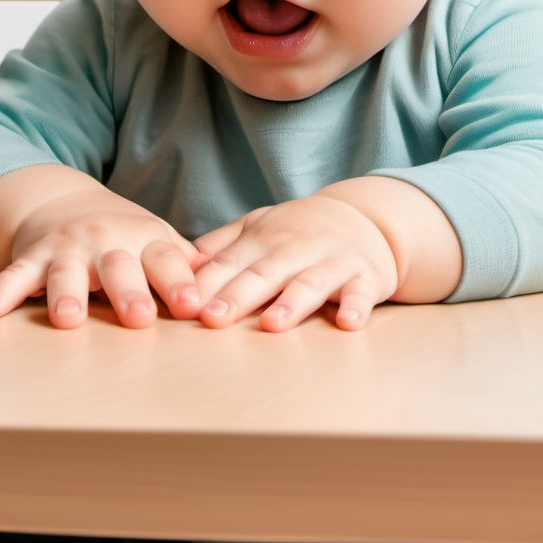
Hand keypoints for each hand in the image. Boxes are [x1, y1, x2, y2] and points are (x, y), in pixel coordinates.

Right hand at [0, 175, 207, 328]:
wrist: (65, 206)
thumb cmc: (125, 238)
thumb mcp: (158, 242)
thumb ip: (189, 266)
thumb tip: (237, 288)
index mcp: (145, 240)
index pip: (167, 260)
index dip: (181, 283)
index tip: (194, 307)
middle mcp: (107, 242)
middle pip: (119, 267)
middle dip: (129, 292)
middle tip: (139, 317)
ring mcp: (67, 248)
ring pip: (67, 273)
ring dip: (66, 296)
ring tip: (67, 320)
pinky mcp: (32, 256)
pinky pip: (15, 275)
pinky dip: (2, 292)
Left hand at [191, 194, 398, 331]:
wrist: (365, 216)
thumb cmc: (299, 230)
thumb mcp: (258, 225)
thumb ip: (219, 245)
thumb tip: (177, 265)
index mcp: (264, 238)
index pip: (229, 263)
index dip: (206, 285)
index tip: (183, 307)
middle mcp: (295, 248)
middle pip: (263, 274)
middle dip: (237, 296)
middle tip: (212, 319)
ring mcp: (332, 261)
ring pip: (309, 283)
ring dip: (291, 304)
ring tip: (271, 325)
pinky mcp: (365, 277)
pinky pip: (361, 293)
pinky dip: (355, 307)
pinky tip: (347, 322)